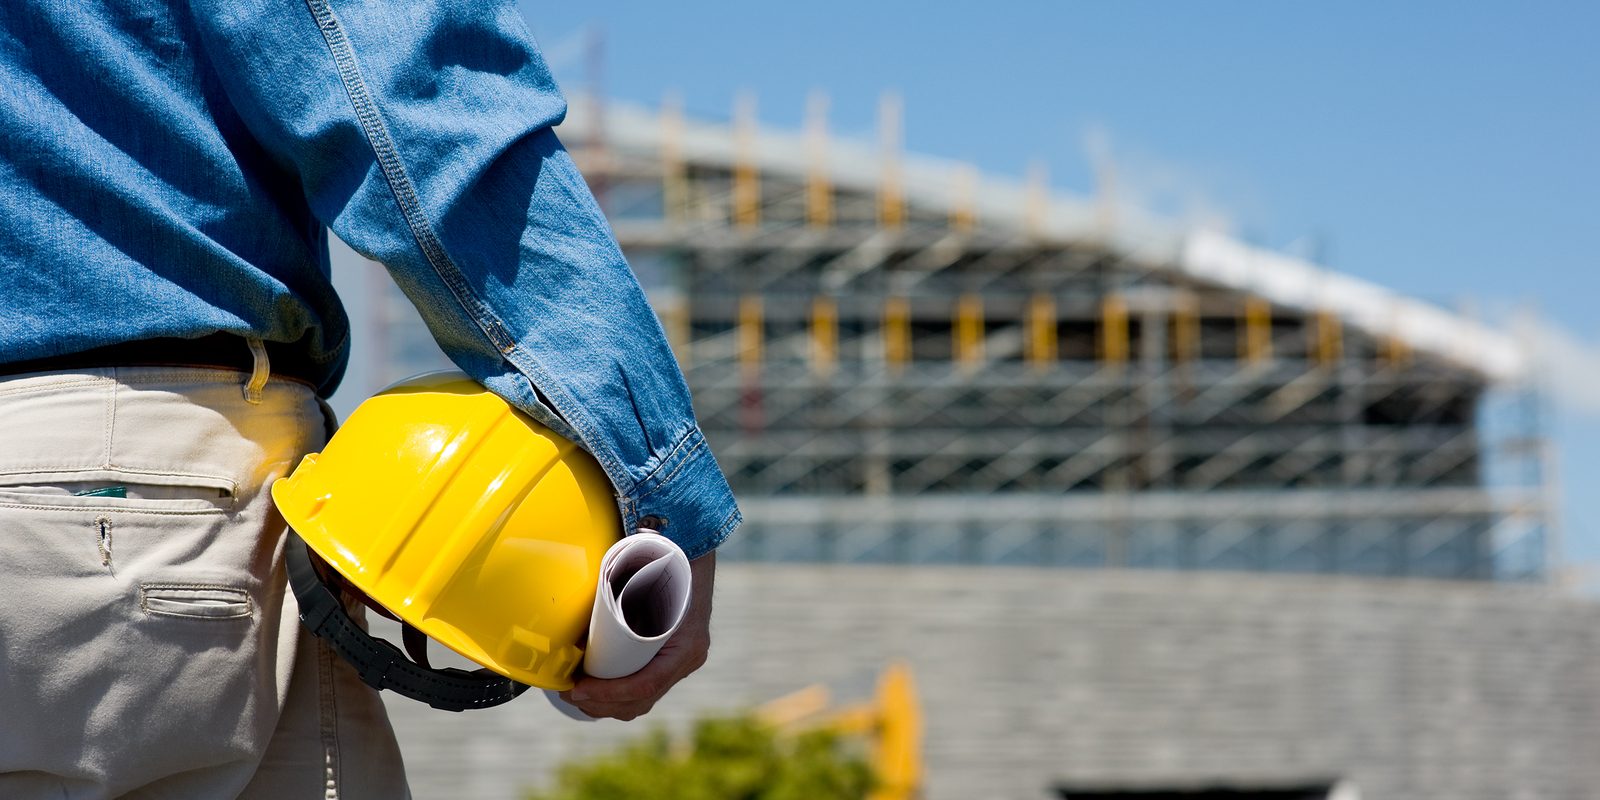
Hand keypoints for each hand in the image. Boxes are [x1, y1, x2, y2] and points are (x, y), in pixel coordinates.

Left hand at [559, 550, 715, 720]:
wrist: (691, 555)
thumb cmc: (663, 564)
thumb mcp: (642, 579)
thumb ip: (617, 595)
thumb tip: (575, 623)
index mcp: (686, 644)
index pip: (646, 684)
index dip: (610, 692)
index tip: (578, 688)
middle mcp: (688, 659)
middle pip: (642, 700)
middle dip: (601, 704)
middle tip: (569, 693)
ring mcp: (683, 663)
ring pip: (643, 702)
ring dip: (607, 705)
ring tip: (576, 694)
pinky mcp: (672, 663)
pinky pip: (645, 691)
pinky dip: (619, 697)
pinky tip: (595, 694)